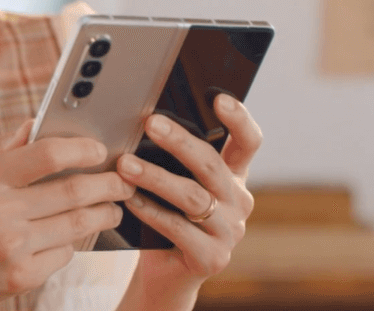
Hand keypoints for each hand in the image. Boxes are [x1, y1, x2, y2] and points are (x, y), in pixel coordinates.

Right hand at [0, 120, 136, 309]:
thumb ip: (6, 145)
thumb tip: (41, 122)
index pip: (48, 154)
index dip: (83, 149)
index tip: (100, 151)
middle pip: (74, 191)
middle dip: (109, 184)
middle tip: (123, 181)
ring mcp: (11, 247)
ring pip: (78, 224)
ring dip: (105, 213)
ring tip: (113, 207)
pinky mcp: (22, 277)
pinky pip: (65, 254)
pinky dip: (73, 243)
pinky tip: (73, 236)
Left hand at [116, 94, 261, 293]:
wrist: (167, 275)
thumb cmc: (168, 220)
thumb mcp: (178, 186)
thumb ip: (176, 161)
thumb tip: (148, 122)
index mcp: (234, 177)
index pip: (248, 142)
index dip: (238, 119)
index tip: (218, 98)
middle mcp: (239, 202)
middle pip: (212, 164)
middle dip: (180, 141)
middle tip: (151, 123)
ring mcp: (230, 231)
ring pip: (192, 196)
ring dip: (155, 177)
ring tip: (126, 165)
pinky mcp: (213, 257)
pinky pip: (177, 228)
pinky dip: (150, 211)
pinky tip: (129, 200)